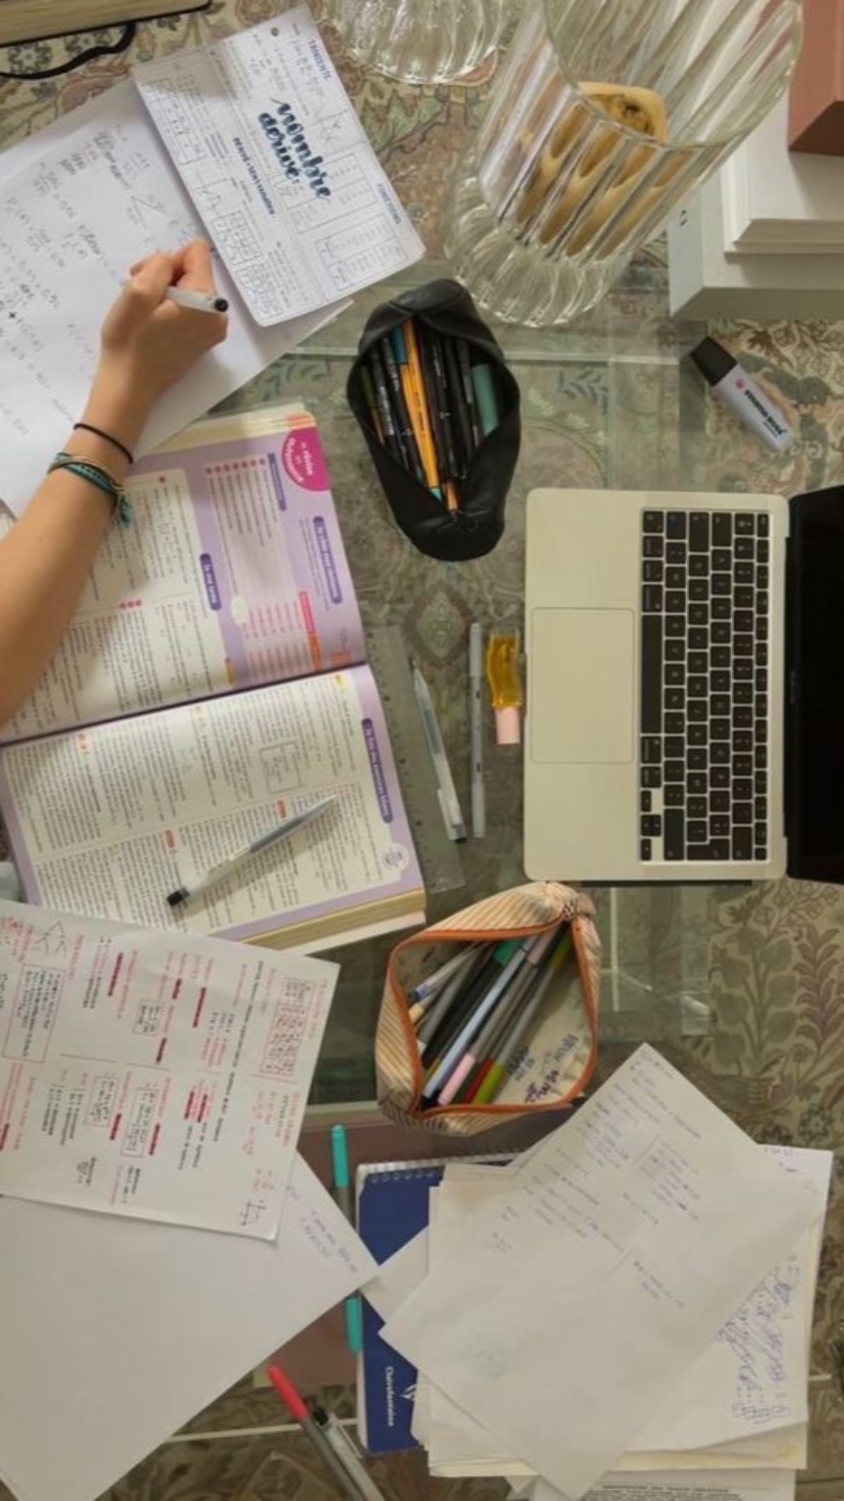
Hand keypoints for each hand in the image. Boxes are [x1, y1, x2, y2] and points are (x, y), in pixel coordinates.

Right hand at [87, 240, 228, 443]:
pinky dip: (171, 308)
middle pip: (194, 270)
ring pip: (190, 289)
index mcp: (207, 301)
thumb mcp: (136, 290)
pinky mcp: (203, 340)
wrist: (129, 388)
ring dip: (165, 292)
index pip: (197, 252)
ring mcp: (212, 330)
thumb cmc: (129, 341)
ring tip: (145, 312)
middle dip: (166, 275)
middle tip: (140, 295)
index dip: (168, 259)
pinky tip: (153, 324)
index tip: (148, 278)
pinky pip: (190, 308)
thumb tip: (170, 261)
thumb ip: (159, 265)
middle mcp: (218, 315)